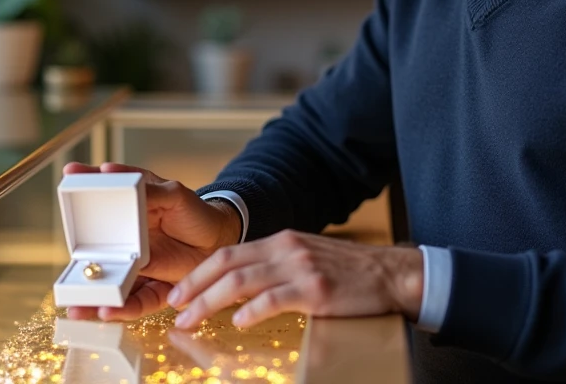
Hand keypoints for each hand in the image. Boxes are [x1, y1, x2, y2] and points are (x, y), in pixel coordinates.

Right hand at [61, 162, 241, 320]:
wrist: (220, 238)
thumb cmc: (193, 212)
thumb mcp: (172, 194)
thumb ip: (146, 190)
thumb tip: (112, 174)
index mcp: (126, 215)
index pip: (97, 210)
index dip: (79, 201)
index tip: (66, 188)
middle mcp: (124, 243)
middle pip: (95, 259)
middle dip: (77, 273)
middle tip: (64, 278)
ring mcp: (136, 267)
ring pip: (110, 285)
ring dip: (92, 298)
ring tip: (76, 306)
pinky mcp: (153, 288)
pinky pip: (136, 301)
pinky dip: (123, 308)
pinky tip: (109, 311)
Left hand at [166, 230, 423, 329]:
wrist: (392, 275)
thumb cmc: (349, 273)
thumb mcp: (307, 259)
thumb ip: (277, 267)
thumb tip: (240, 289)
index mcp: (282, 241)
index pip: (228, 252)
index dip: (198, 272)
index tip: (178, 290)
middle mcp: (286, 249)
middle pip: (227, 264)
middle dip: (194, 286)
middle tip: (173, 306)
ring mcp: (301, 268)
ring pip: (242, 282)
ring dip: (209, 301)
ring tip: (190, 320)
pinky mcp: (316, 290)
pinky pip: (274, 299)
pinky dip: (251, 311)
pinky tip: (238, 322)